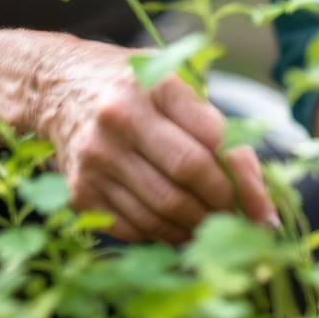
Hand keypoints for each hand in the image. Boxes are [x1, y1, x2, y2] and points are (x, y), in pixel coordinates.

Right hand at [30, 37, 276, 243]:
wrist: (54, 86)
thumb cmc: (131, 86)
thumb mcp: (172, 80)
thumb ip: (214, 125)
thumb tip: (256, 190)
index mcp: (154, 84)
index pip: (213, 140)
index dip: (246, 181)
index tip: (264, 209)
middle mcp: (120, 118)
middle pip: (188, 178)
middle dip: (224, 207)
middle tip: (242, 221)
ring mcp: (96, 157)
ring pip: (163, 211)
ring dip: (198, 228)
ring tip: (215, 228)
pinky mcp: (80, 190)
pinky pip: (135, 228)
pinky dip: (165, 237)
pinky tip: (180, 230)